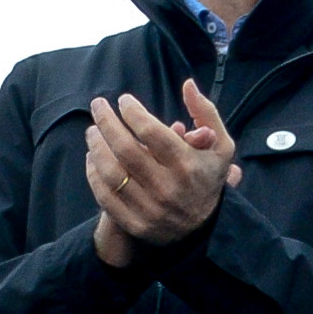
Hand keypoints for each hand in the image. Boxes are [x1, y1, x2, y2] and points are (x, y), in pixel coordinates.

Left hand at [84, 81, 237, 260]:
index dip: (132, 112)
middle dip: (106, 122)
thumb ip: (206, 114)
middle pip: (126, 149)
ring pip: (111, 172)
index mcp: (188, 165)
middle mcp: (168, 188)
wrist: (203, 228)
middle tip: (98, 106)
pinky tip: (92, 158)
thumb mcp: (220, 146)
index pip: (151, 131)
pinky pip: (105, 196)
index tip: (123, 101)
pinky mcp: (134, 224)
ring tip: (92, 130)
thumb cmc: (207, 178)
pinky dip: (93, 174)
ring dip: (95, 146)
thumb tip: (187, 84)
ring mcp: (149, 209)